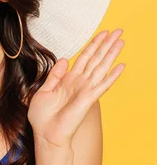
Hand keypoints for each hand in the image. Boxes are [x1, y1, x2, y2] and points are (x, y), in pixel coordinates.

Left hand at [28, 29, 125, 148]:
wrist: (45, 134)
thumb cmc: (43, 116)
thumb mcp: (44, 90)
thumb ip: (55, 75)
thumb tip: (65, 59)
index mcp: (69, 80)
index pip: (84, 58)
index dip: (93, 45)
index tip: (102, 33)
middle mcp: (80, 83)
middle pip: (96, 59)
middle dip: (106, 44)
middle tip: (118, 31)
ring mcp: (85, 90)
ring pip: (101, 67)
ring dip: (111, 54)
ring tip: (121, 41)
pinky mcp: (88, 99)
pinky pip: (102, 85)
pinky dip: (112, 76)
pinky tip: (121, 66)